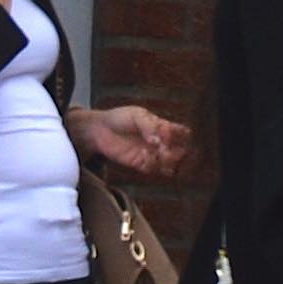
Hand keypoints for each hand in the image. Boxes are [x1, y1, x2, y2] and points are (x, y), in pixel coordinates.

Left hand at [71, 103, 198, 180]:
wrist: (99, 129)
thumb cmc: (120, 118)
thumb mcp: (137, 115)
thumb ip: (150, 126)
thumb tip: (159, 140)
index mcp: (164, 128)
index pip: (183, 134)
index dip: (182, 135)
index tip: (170, 132)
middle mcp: (161, 143)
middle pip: (181, 151)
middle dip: (178, 151)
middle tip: (166, 146)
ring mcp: (152, 154)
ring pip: (171, 164)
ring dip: (169, 161)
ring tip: (160, 153)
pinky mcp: (141, 163)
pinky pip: (153, 169)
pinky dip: (152, 164)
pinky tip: (144, 155)